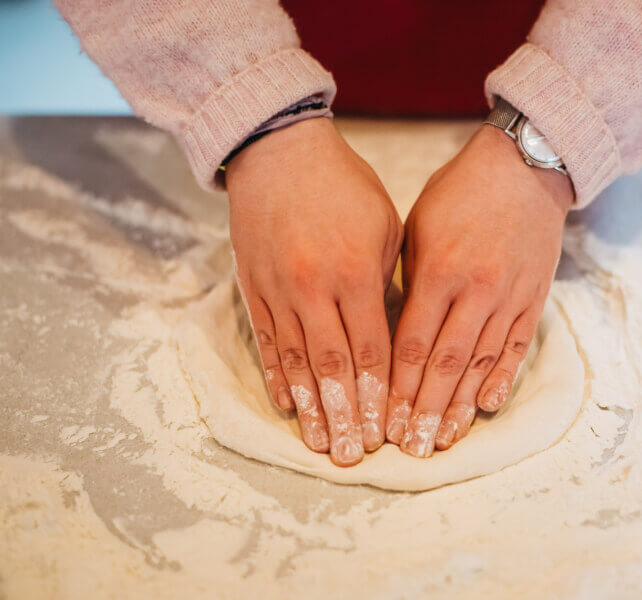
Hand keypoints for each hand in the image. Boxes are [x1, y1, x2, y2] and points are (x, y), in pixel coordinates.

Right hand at [226, 118, 402, 465]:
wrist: (280, 153)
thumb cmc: (343, 186)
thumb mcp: (383, 225)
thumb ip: (384, 282)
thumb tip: (388, 334)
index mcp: (354, 273)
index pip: (370, 350)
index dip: (378, 395)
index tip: (385, 430)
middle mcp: (314, 289)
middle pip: (332, 367)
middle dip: (345, 415)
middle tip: (350, 456)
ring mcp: (278, 290)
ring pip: (294, 362)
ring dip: (309, 407)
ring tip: (317, 443)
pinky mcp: (253, 286)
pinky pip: (265, 340)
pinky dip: (275, 376)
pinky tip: (286, 405)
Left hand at [385, 125, 573, 456]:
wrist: (523, 169)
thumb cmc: (457, 195)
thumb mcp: (416, 228)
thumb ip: (407, 283)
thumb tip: (391, 333)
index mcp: (438, 272)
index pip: (413, 344)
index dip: (398, 388)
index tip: (384, 419)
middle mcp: (475, 291)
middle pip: (445, 365)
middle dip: (426, 411)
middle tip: (411, 448)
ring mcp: (508, 297)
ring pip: (481, 363)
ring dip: (461, 407)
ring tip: (444, 441)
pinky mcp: (533, 298)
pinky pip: (516, 346)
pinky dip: (501, 378)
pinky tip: (487, 407)